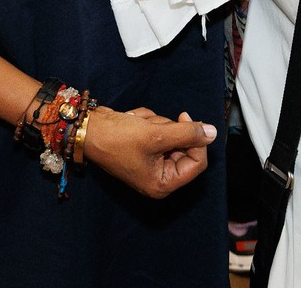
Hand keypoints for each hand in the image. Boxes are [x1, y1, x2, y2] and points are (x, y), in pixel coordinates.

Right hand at [81, 105, 215, 199]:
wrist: (87, 128)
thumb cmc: (118, 138)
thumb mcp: (156, 134)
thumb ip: (187, 133)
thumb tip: (213, 132)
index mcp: (162, 183)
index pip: (196, 162)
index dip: (195, 139)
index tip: (184, 117)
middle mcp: (158, 177)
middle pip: (184, 147)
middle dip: (167, 130)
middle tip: (150, 125)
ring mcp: (151, 162)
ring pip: (171, 135)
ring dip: (155, 123)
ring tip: (136, 124)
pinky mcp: (144, 149)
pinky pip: (158, 130)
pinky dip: (147, 122)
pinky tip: (132, 122)